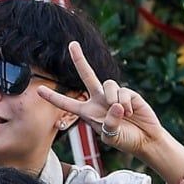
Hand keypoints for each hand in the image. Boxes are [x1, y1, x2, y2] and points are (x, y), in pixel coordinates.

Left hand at [36, 41, 166, 159]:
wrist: (144, 138)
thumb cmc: (124, 139)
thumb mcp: (111, 136)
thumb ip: (109, 124)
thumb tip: (115, 105)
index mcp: (87, 112)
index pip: (67, 103)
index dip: (53, 97)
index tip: (38, 90)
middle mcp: (98, 100)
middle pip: (88, 76)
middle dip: (80, 60)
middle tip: (72, 44)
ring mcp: (113, 95)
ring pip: (107, 84)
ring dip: (112, 99)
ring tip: (122, 113)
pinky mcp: (129, 93)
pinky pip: (122, 92)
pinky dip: (125, 103)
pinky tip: (131, 112)